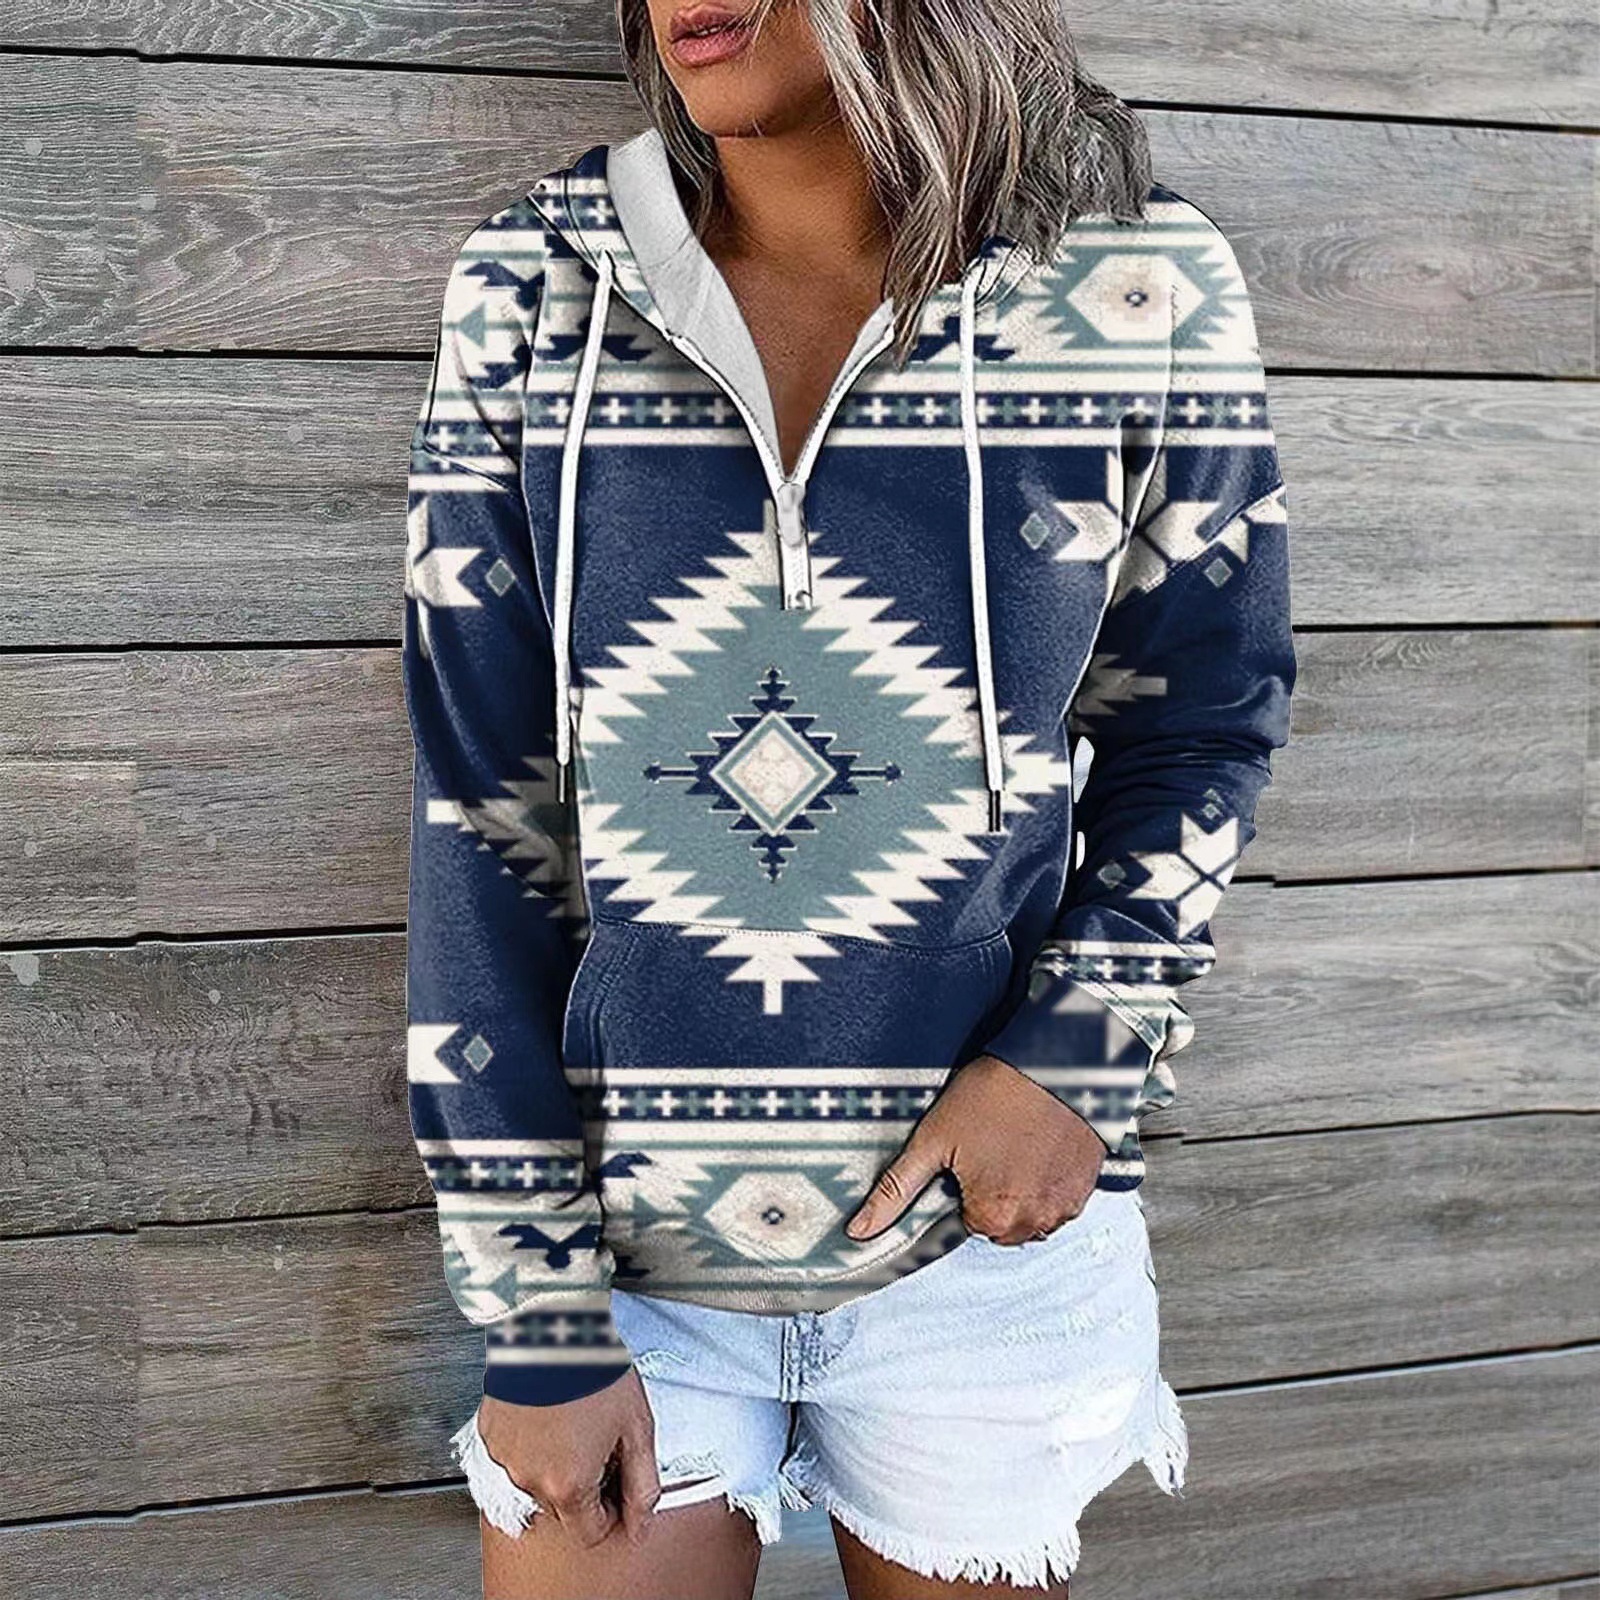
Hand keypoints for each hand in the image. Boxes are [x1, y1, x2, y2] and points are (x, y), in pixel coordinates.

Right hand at [477, 1370, 661, 1547]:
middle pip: (565, 1508)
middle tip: (601, 1441)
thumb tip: (642, 1524)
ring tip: (574, 1419)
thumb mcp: (637, 1428)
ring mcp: (506, 1458)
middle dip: (586, 1484)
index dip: (613, 1510)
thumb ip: (643, 1485)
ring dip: (557, 1463)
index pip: (591, 1532)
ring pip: (538, 1480)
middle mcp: (530, 1481)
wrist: (553, 1328)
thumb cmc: (595, 1370)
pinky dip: (533, 1441)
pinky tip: (549, 1411)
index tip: (619, 1482)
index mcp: (569, 1487)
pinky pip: (515, 1454)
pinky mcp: (491, 1435)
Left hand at [844, 1053, 1104, 1244]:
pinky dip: (1049, 1181)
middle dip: (992, 1193)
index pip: (965, 1223)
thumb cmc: (993, 1095)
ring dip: (1022, 1190)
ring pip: (1031, 1214)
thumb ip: (895, 1190)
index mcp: (992, 1218)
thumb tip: (859, 1230)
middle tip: (991, 1145)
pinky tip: (1040, 1146)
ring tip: (1016, 1143)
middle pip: (999, 1224)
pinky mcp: (1088, 1189)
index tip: (969, 1156)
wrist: (1056, 1062)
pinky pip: (1060, 1200)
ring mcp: (1066, 1208)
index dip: (963, 1187)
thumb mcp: (933, 1138)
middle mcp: (1034, 1224)